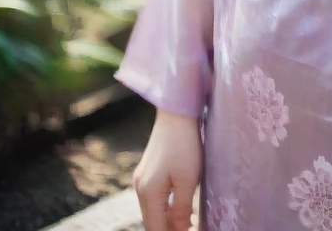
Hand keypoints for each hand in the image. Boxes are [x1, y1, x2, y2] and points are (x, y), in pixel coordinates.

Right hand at [133, 109, 203, 230]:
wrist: (176, 113)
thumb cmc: (184, 145)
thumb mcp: (188, 180)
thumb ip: (182, 209)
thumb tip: (182, 230)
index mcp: (148, 193)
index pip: (155, 229)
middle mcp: (140, 188)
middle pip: (152, 221)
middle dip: (169, 229)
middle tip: (191, 228)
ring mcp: (142, 178)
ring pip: (153, 210)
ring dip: (167, 219)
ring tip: (189, 221)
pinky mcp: (148, 170)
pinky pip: (154, 197)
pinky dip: (165, 206)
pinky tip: (180, 205)